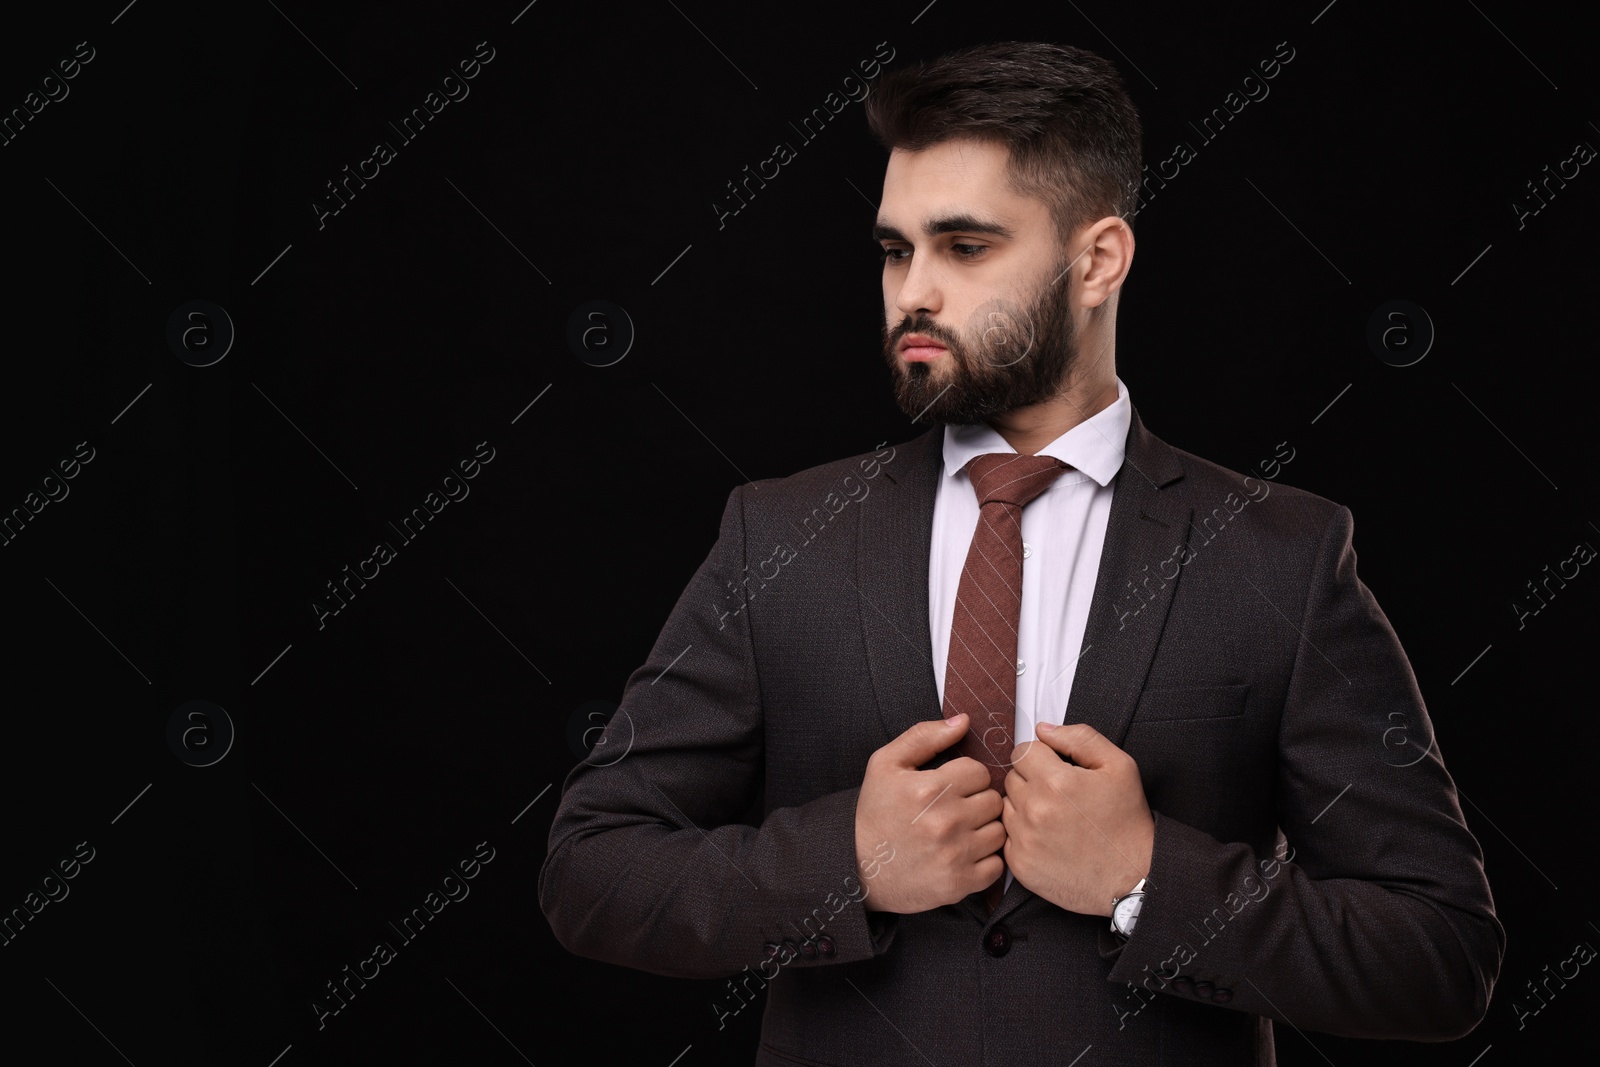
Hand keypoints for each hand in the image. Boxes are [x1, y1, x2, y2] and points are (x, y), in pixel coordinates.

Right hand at [854, 713, 1005, 913]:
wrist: (858, 867)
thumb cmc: (874, 814)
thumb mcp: (886, 764)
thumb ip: (924, 736)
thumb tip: (962, 721)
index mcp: (929, 788)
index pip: (980, 771)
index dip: (966, 777)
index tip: (952, 787)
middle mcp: (945, 821)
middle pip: (994, 800)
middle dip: (977, 801)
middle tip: (956, 809)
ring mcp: (954, 854)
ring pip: (999, 831)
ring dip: (984, 830)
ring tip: (960, 832)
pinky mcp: (960, 883)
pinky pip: (997, 865)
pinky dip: (985, 861)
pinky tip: (964, 854)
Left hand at [1002, 721, 1154, 915]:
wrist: (1132, 878)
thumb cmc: (1126, 823)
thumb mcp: (1118, 767)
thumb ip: (1079, 738)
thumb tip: (1043, 729)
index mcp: (1055, 781)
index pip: (1022, 751)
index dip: (1040, 757)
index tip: (1056, 769)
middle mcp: (1034, 810)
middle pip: (1012, 777)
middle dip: (1032, 780)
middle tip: (1060, 796)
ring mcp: (1024, 839)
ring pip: (1007, 806)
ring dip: (1025, 807)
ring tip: (1056, 818)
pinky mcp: (1020, 864)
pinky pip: (1007, 836)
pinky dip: (1023, 835)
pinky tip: (1049, 839)